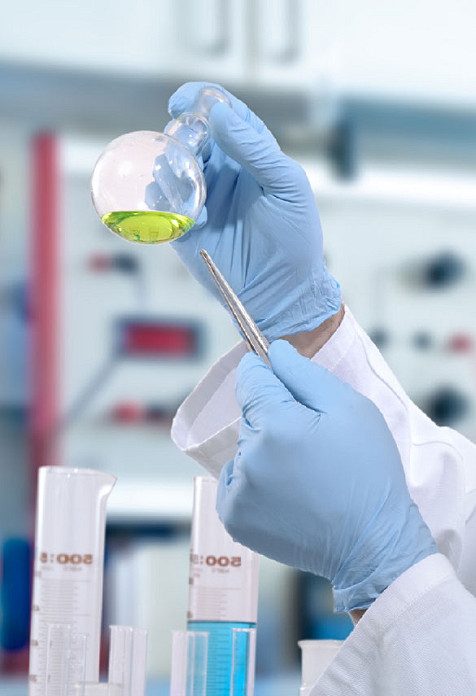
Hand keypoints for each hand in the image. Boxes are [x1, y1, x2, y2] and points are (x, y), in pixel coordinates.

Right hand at [168, 82, 340, 341]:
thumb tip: (219, 114)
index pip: (224, 114)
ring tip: (186, 186)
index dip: (202, 100)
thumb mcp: (286, 186)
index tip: (183, 100)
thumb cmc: (294, 237)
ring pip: (170, 165)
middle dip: (182, 136)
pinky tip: (185, 212)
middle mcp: (222, 171)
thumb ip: (255, 149)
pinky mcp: (183, 225)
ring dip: (170, 167)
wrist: (280, 289)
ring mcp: (200, 197)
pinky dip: (163, 199)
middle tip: (187, 151)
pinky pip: (161, 202)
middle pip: (190, 135)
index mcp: (250, 154)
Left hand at [217, 340, 436, 610]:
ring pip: (244, 448)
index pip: (251, 378)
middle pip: (250, 415)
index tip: (283, 384)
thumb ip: (304, 373)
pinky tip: (286, 492)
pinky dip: (254, 480)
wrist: (371, 543)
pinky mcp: (233, 518)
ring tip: (304, 474)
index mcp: (277, 426)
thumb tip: (272, 350)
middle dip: (274, 419)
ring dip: (265, 451)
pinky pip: (234, 480)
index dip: (268, 375)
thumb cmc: (367, 472)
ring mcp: (238, 492)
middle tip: (312, 444)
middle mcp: (250, 457)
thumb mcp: (351, 409)